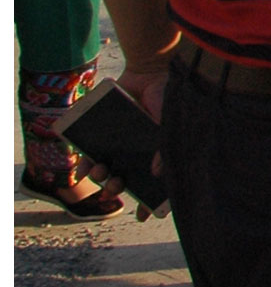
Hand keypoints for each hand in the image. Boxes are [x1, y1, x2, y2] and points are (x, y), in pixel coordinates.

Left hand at [102, 67, 172, 220]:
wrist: (148, 71)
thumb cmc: (167, 97)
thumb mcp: (170, 124)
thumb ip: (165, 148)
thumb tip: (157, 173)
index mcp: (159, 151)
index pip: (156, 182)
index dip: (152, 200)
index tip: (145, 215)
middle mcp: (140, 149)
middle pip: (130, 177)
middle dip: (120, 187)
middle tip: (115, 190)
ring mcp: (122, 141)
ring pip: (111, 167)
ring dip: (105, 176)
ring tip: (102, 177)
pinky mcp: (107, 130)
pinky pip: (94, 152)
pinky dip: (88, 163)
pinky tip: (85, 170)